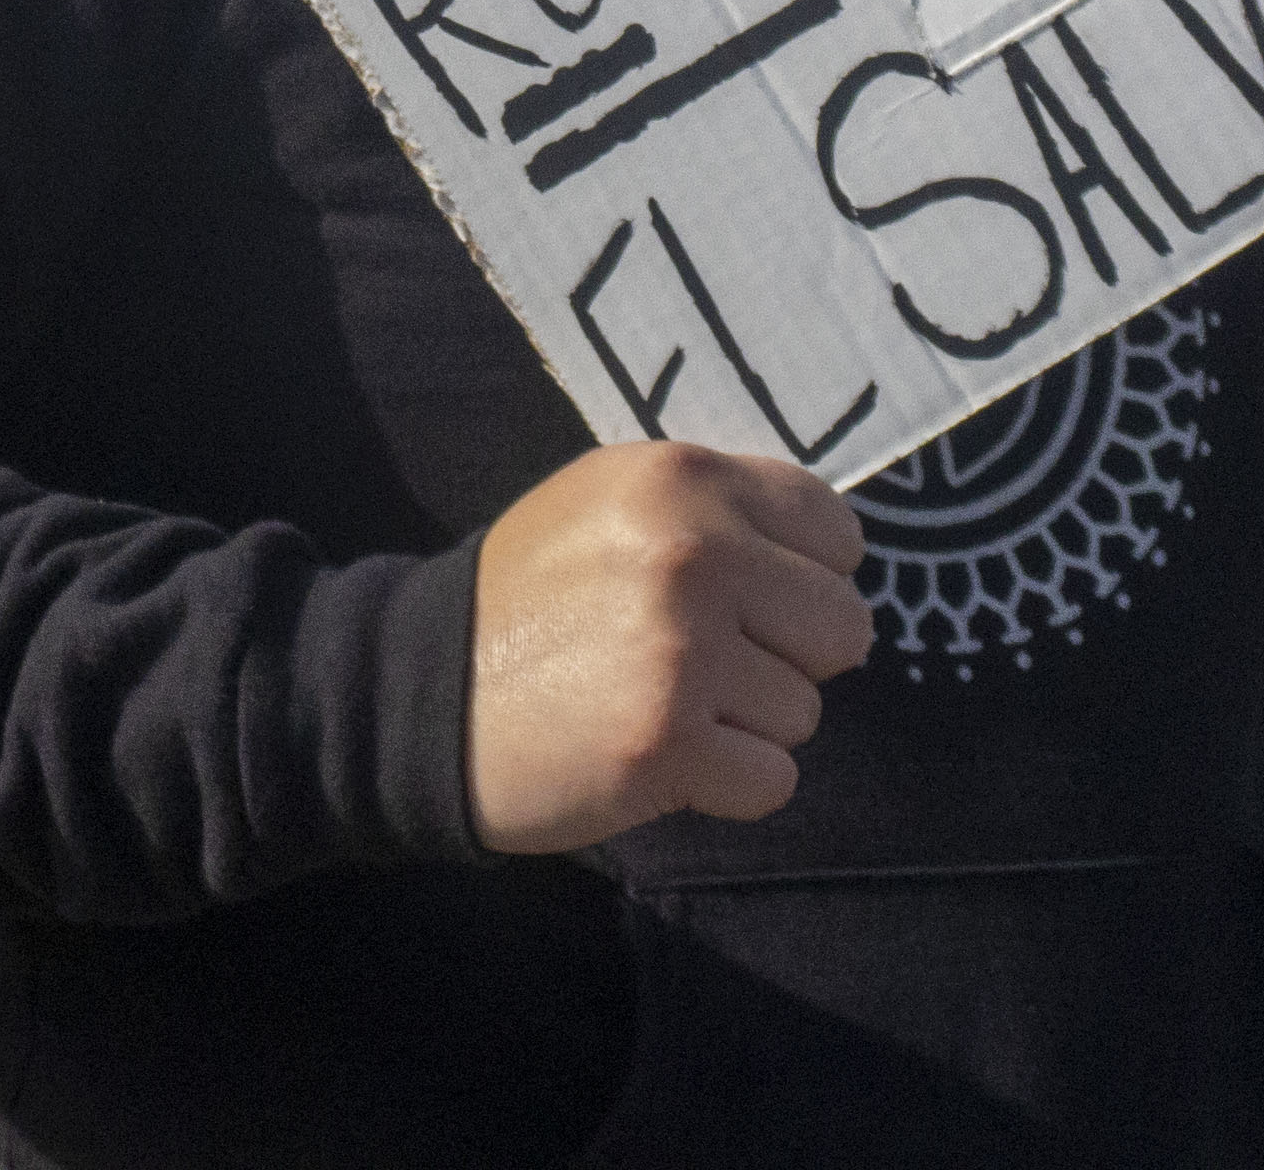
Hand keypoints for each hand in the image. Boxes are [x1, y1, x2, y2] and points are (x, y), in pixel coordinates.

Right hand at [461, 442, 873, 855]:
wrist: (421, 693)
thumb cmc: (532, 600)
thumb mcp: (611, 503)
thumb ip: (719, 509)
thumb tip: (835, 558)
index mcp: (684, 479)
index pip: (837, 533)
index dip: (800, 579)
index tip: (742, 601)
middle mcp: (693, 551)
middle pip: (842, 627)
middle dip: (783, 657)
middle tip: (698, 663)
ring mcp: (682, 649)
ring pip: (805, 711)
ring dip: (743, 724)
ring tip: (657, 701)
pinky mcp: (669, 743)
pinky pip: (773, 781)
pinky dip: (723, 785)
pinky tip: (655, 754)